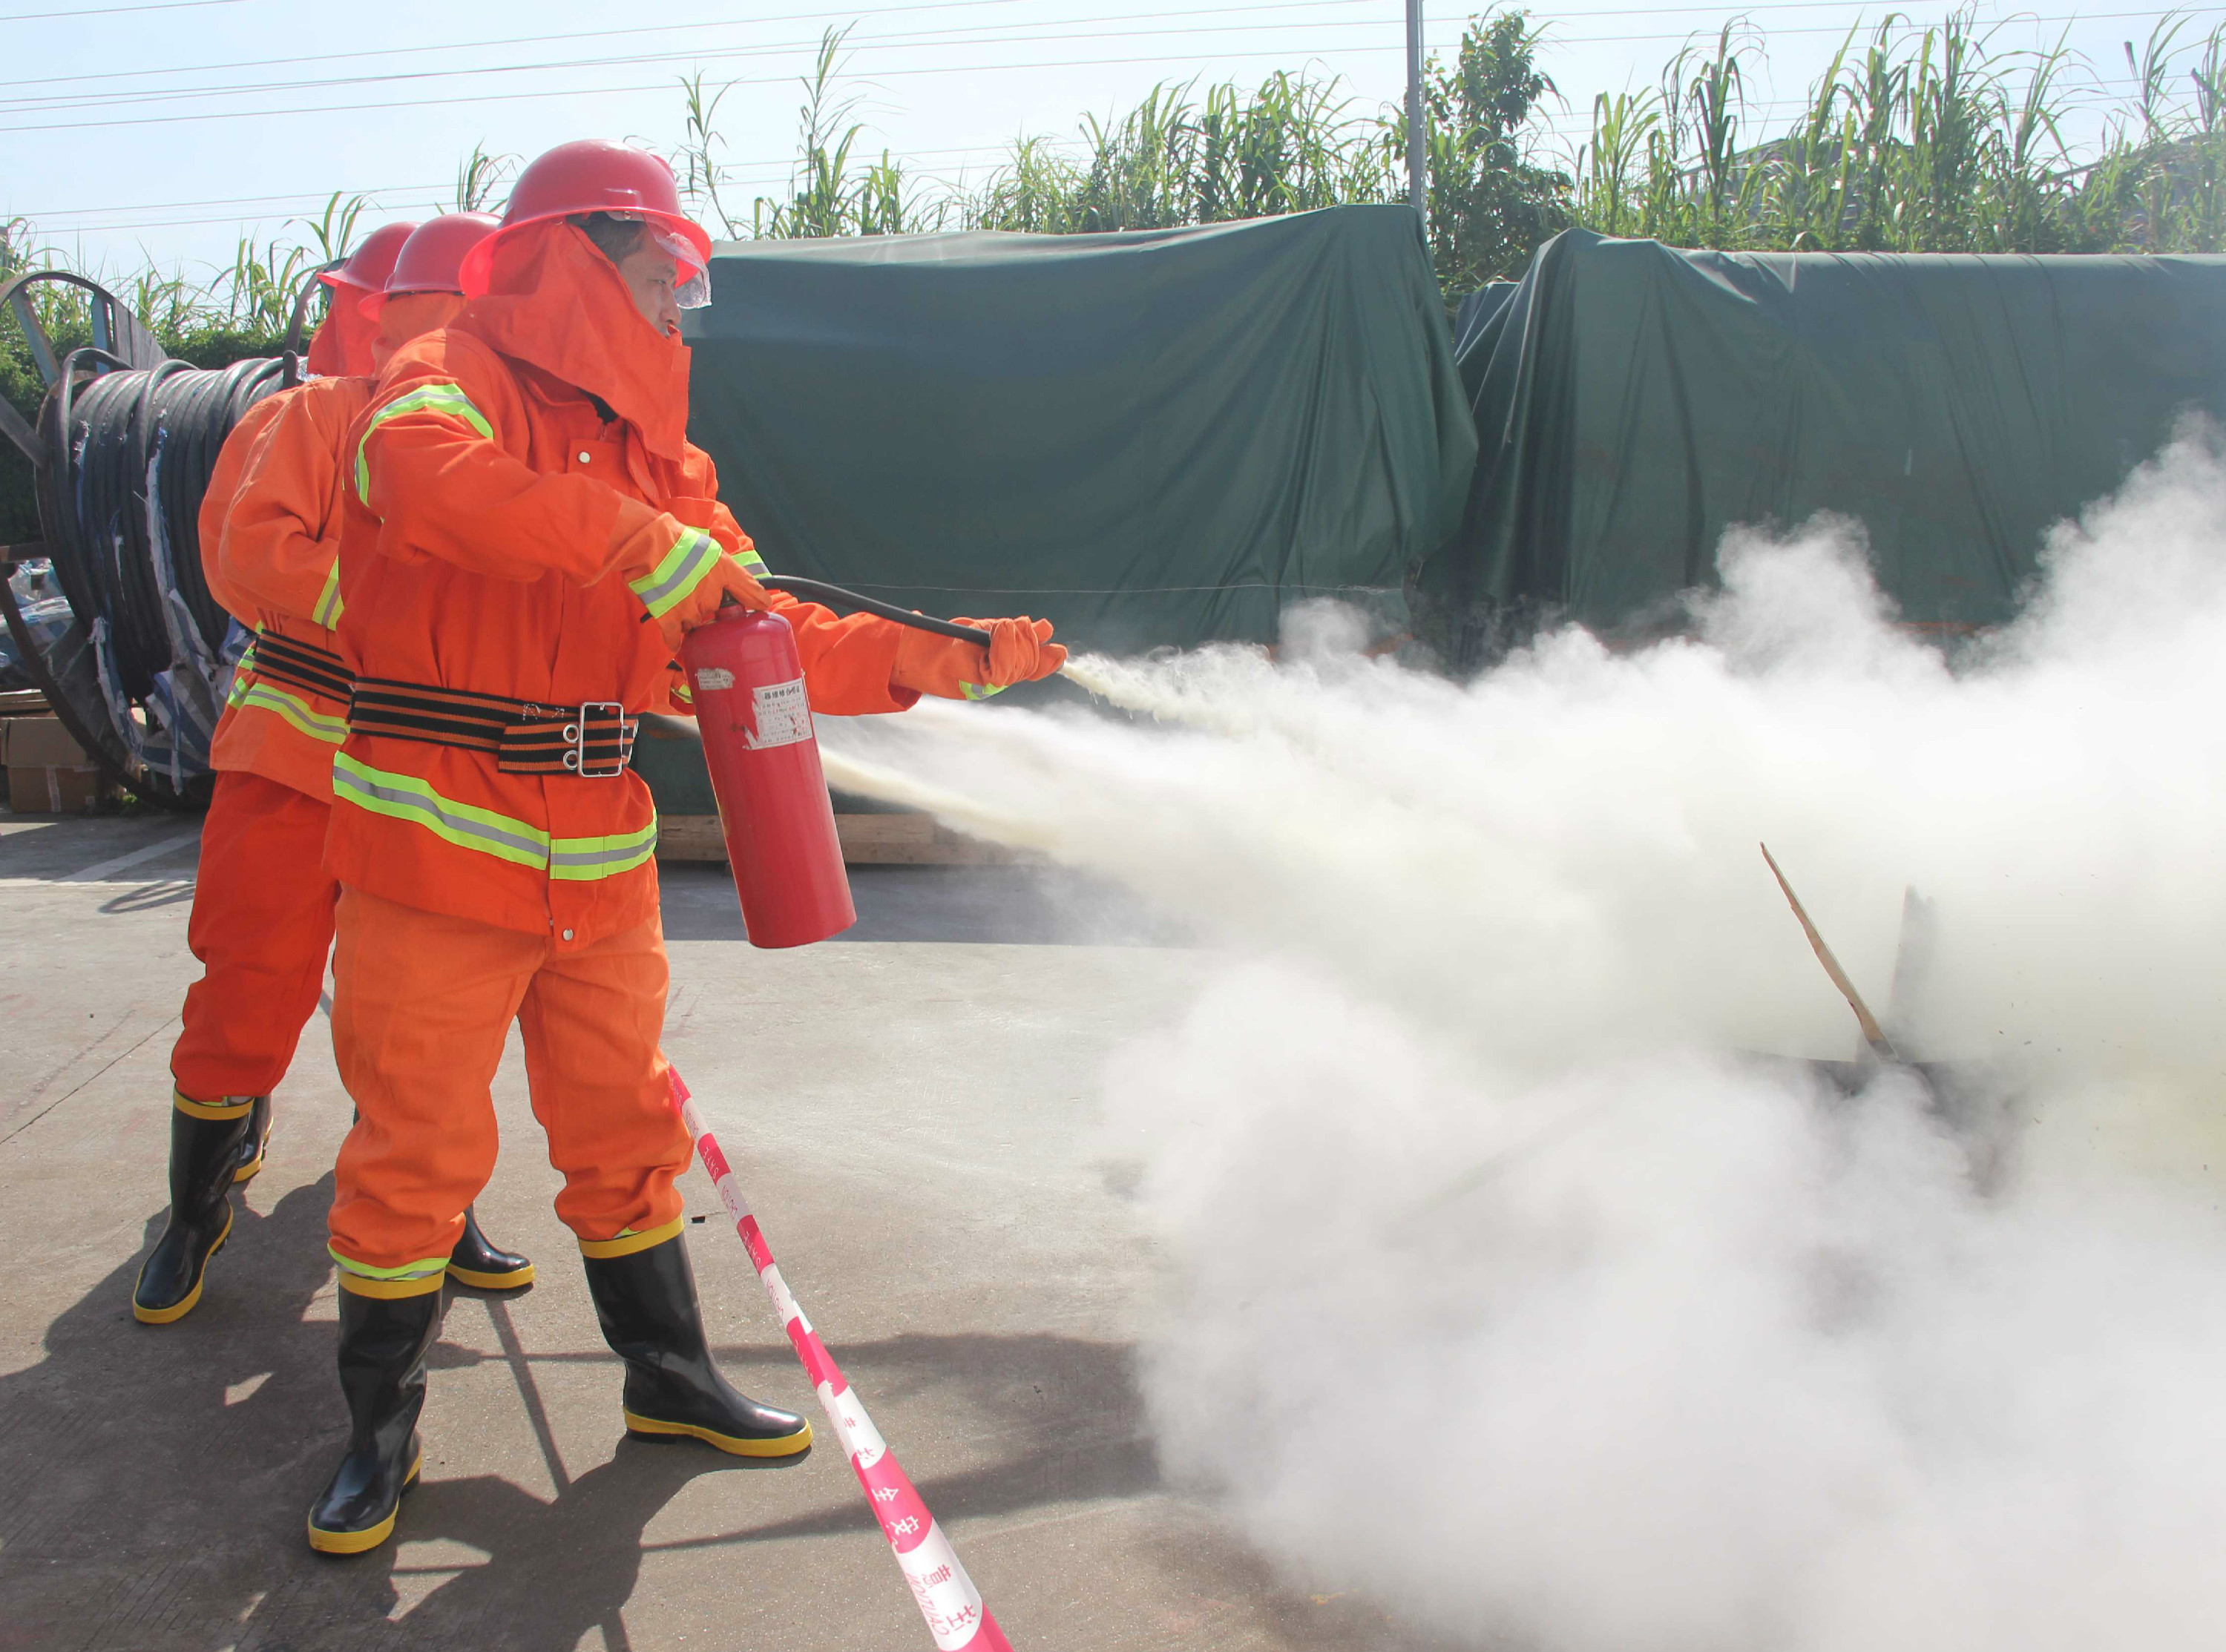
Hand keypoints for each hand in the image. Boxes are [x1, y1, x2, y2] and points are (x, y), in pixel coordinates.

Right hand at [628, 520, 774, 650]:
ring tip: (675, 602)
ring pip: (695, 623)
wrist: (649, 544)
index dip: (758, 600)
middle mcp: (711, 594)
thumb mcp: (708, 547)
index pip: (751, 590)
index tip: (762, 605)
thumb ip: (721, 565)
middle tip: (692, 593)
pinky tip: (675, 643)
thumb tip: (729, 577)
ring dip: (687, 618)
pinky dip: (675, 641)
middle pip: (715, 610)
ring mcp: (690, 609)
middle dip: (706, 606)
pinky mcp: (669, 617)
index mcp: (723, 572)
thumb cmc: (676, 541)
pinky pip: (675, 638)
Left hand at [892, 616, 1065, 700]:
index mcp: (1003, 667)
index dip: (1048, 659)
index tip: (1057, 647)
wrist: (915, 652)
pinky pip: (1003, 669)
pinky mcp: (980, 683)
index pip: (1036, 668)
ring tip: (1002, 625)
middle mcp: (999, 679)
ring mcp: (990, 683)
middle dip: (1029, 640)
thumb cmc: (946, 641)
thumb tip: (1046, 628)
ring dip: (1016, 639)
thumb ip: (1012, 632)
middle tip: (1016, 623)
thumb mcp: (985, 631)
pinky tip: (1000, 629)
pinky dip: (1005, 646)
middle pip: (1030, 663)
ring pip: (1020, 665)